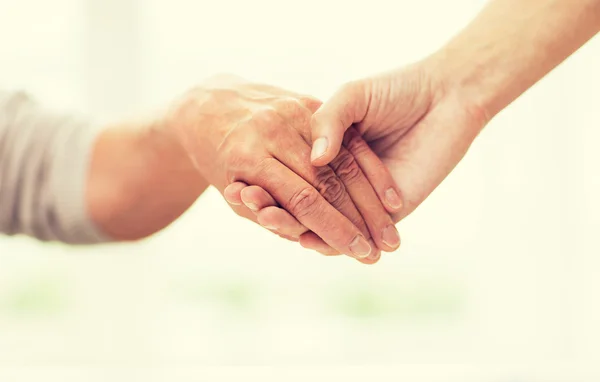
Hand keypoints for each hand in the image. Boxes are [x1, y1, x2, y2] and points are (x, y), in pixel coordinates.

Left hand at [163, 75, 400, 261]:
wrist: (208, 104)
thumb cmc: (218, 157)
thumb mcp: (229, 185)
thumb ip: (264, 209)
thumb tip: (298, 236)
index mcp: (250, 155)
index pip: (303, 200)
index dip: (334, 229)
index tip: (357, 253)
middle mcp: (274, 131)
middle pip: (329, 182)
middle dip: (359, 220)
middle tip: (383, 250)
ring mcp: (293, 112)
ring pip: (343, 162)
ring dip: (371, 199)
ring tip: (391, 230)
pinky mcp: (308, 102)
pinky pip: (345, 139)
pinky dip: (369, 168)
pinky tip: (390, 196)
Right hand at [229, 59, 487, 251]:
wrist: (445, 97)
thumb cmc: (397, 90)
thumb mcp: (352, 98)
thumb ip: (329, 122)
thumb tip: (313, 159)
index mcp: (334, 154)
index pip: (296, 177)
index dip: (269, 183)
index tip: (239, 185)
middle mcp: (347, 181)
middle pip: (305, 205)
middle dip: (275, 208)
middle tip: (248, 206)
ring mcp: (368, 199)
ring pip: (324, 224)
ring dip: (293, 225)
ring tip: (265, 217)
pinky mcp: (392, 213)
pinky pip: (358, 233)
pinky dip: (327, 239)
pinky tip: (303, 236)